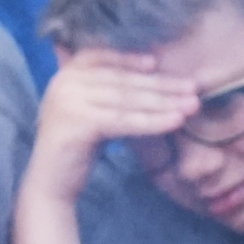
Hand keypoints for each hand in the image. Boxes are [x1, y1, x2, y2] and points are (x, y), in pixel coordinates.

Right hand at [27, 46, 199, 203]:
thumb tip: (148, 73)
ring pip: (126, 100)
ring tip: (192, 105)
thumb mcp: (89, 110)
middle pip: (122, 80)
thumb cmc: (75, 149)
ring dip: (164, 103)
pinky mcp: (79, 122)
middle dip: (160, 84)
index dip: (130, 59)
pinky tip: (175, 122)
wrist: (50, 185)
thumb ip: (106, 91)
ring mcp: (70, 100)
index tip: (158, 63)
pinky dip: (152, 121)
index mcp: (65, 74)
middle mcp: (64, 82)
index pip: (102, 57)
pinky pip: (124, 120)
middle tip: (193, 87)